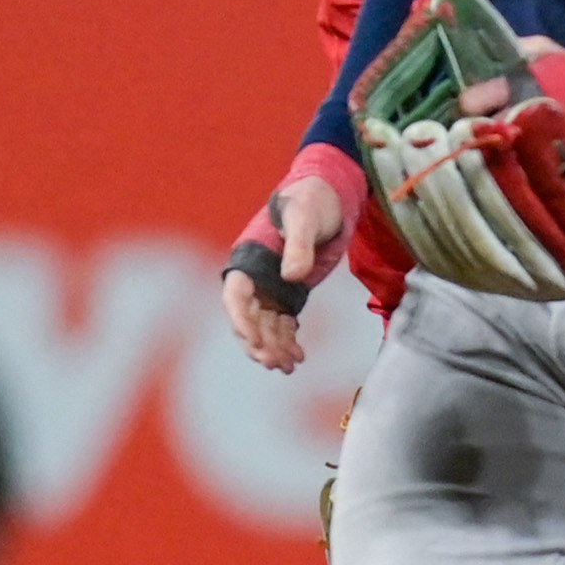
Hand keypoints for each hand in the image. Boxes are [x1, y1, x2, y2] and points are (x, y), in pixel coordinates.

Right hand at [224, 169, 352, 373]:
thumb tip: (292, 276)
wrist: (329, 197)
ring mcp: (271, 288)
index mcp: (248, 259)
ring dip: (274, 348)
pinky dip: (288, 341)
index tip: (255, 341)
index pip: (235, 297)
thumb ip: (299, 244)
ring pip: (265, 327)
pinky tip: (298, 357)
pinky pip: (283, 324)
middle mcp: (255, 278)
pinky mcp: (290, 294)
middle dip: (259, 343)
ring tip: (288, 367)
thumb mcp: (305, 217)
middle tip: (274, 363)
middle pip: (247, 319)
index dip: (241, 321)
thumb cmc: (311, 201)